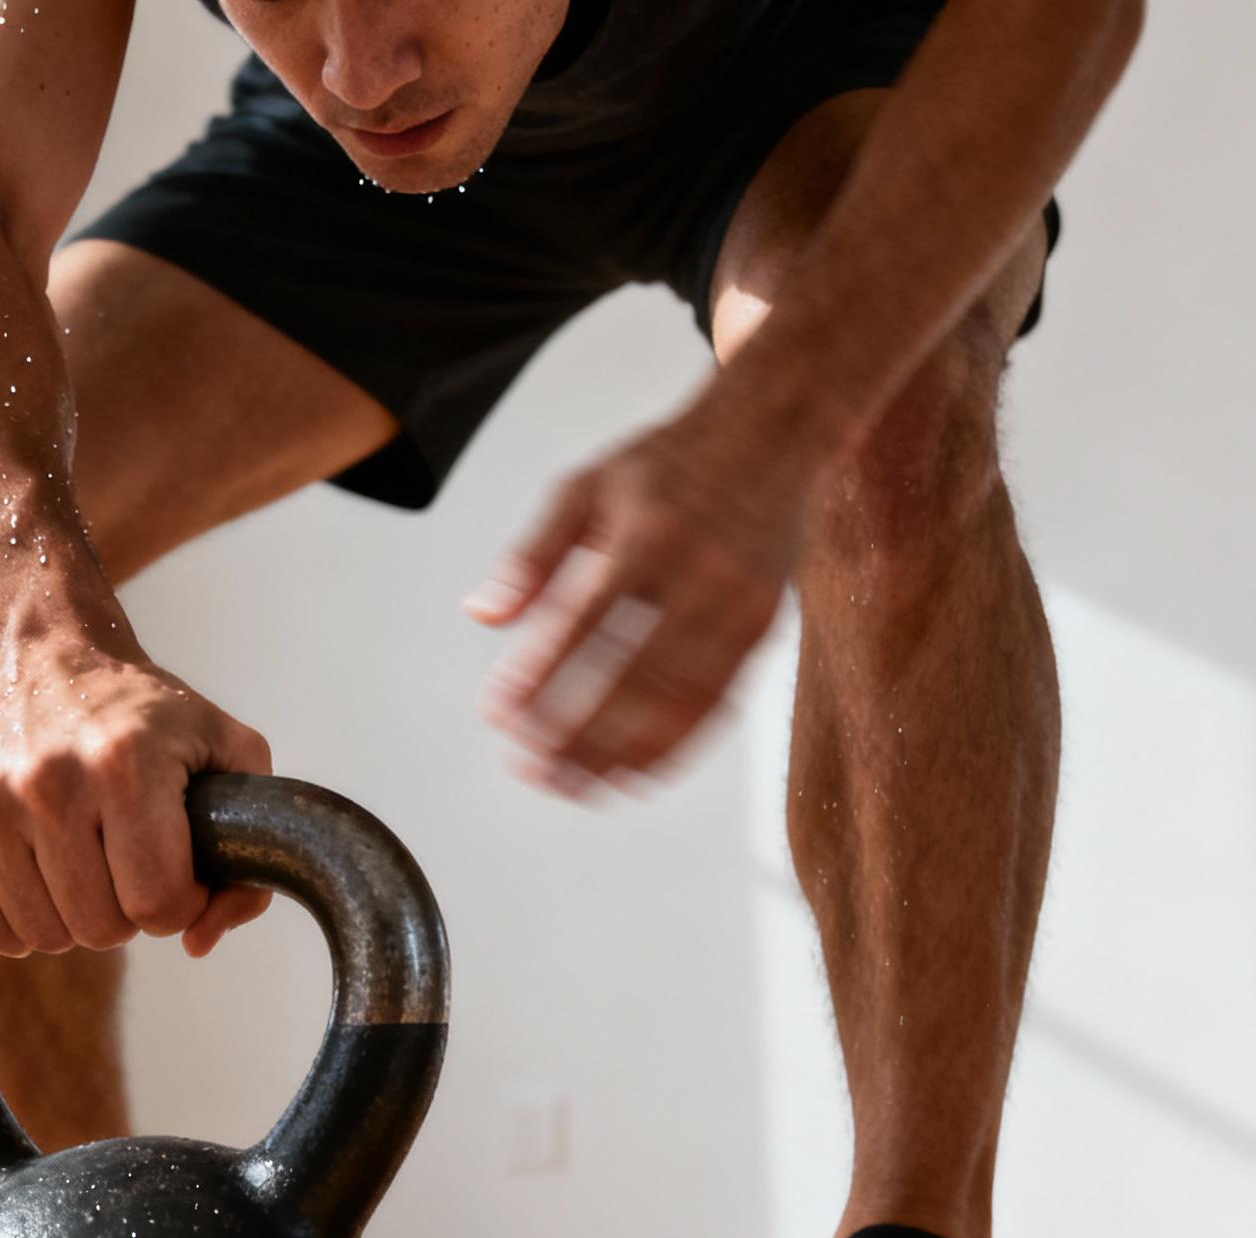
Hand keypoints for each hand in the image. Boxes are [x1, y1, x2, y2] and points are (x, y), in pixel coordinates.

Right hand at [0, 642, 273, 959]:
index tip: (175, 868)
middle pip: (101, 929)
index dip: (179, 902)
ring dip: (70, 914)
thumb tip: (198, 943)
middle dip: (126, 910)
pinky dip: (15, 920)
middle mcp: (47, 782)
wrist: (31, 653)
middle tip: (122, 858)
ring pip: (44, 937)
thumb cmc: (141, 714)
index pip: (158, 904)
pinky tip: (33, 872)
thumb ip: (246, 859)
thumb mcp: (224, 752)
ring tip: (78, 857)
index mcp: (125, 764)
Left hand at [465, 404, 831, 795]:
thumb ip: (531, 554)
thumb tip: (482, 617)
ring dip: (621, 753)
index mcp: (646, 534)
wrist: (773, 432)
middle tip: (527, 767)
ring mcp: (739, 605)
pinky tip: (631, 775)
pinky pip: (718, 703)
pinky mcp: (763, 628)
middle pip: (632, 675)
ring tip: (571, 786)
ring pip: (677, 701)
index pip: (581, 623)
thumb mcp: (585, 487)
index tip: (497, 713)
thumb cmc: (664, 465)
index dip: (537, 675)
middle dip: (576, 731)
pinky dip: (675, 747)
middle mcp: (699, 573)